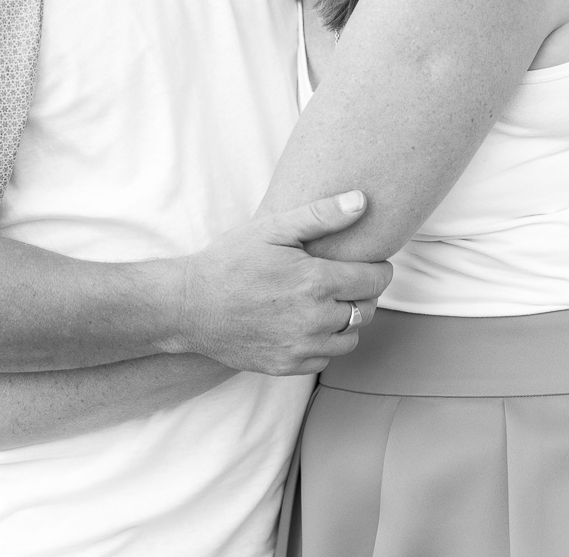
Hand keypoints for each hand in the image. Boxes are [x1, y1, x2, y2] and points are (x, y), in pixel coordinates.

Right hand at [171, 192, 391, 375]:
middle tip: (343, 279)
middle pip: (367, 309)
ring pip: (351, 337)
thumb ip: (322, 215)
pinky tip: (306, 323)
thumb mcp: (273, 229)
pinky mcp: (288, 366)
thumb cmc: (230, 261)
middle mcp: (315, 319)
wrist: (190, 306)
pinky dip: (325, 342)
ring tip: (325, 302)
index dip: (378, 268)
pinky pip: (326, 357)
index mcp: (316, 282)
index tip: (370, 263)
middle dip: (362, 293)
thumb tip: (362, 201)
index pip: (375, 280)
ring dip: (347, 320)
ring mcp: (302, 347)